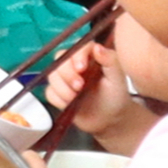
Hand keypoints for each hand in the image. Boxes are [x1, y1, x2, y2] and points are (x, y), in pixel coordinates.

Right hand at [44, 33, 162, 155]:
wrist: (109, 120)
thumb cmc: (116, 97)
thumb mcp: (117, 79)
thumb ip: (110, 60)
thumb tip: (97, 47)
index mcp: (92, 57)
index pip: (79, 47)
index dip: (77, 56)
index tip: (81, 69)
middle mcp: (76, 64)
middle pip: (61, 59)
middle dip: (68, 75)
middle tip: (79, 87)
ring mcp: (66, 78)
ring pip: (52, 75)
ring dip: (62, 88)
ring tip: (75, 98)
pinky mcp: (58, 93)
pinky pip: (49, 92)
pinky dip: (58, 99)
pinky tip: (69, 104)